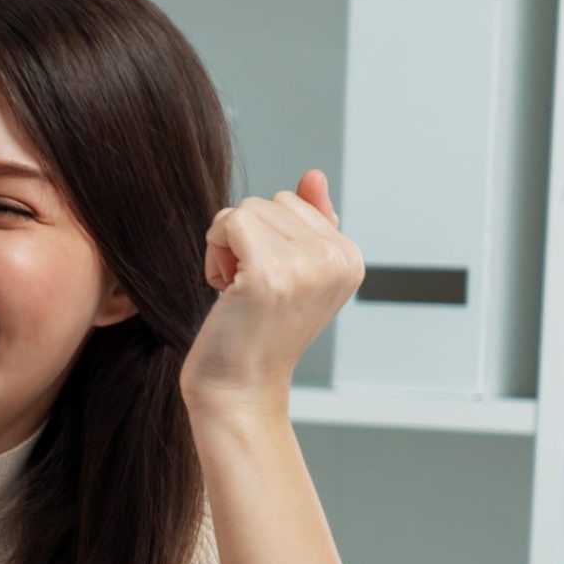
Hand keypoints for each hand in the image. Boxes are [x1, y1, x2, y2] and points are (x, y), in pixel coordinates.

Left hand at [180, 169, 365, 416]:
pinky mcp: (269, 276)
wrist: (237, 389)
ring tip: (238, 291)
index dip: (265, 237)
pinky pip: (229, 222)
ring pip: (246, 209)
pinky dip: (214, 251)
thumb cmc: (254, 332)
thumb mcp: (292, 272)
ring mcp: (306, 267)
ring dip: (226, 246)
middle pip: (270, 201)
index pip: (292, 201)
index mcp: (349, 258)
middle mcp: (337, 260)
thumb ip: (308, 223)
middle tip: (248, 288)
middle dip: (246, 238)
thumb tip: (313, 175)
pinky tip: (224, 290)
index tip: (268, 282)